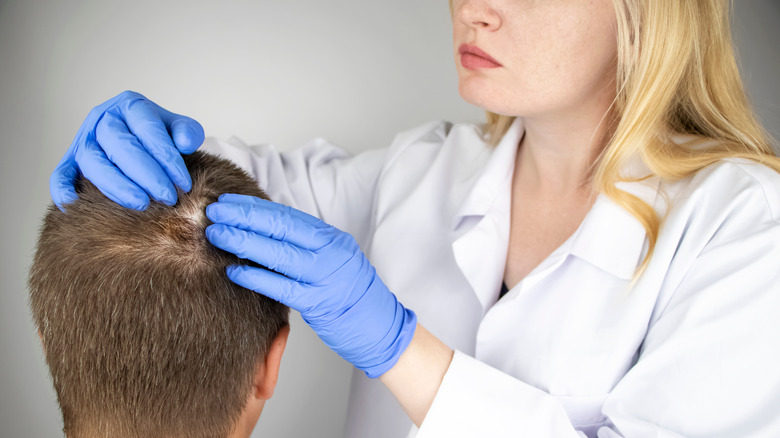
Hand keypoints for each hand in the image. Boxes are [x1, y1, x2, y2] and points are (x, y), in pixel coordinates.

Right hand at [50, 90, 204, 210]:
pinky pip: (60, 175)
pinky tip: (77, 206)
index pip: (147, 129)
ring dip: (117, 186)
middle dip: (146, 175)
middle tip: (168, 197)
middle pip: (119, 145)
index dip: (167, 158)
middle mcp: (102, 119)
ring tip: (142, 204)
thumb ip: (188, 132)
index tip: (184, 183)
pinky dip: (64, 191)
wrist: (142, 142)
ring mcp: (83, 140)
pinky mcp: (70, 162)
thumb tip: (185, 143)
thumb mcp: (179, 128)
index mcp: (130, 106)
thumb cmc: (162, 137)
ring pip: (93, 162)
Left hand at [205, 194, 416, 377]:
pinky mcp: (319, 303)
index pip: (287, 216)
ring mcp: (326, 277)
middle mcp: (331, 252)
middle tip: (214, 212)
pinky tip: (234, 271)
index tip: (229, 201)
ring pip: (278, 253)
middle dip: (244, 217)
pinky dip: (256, 277)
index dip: (255, 207)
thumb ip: (306, 246)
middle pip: (281, 228)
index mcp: (332, 238)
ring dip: (244, 242)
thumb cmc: (353, 295)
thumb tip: (264, 232)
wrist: (382, 326)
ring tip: (217, 235)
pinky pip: (282, 287)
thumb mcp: (334, 260)